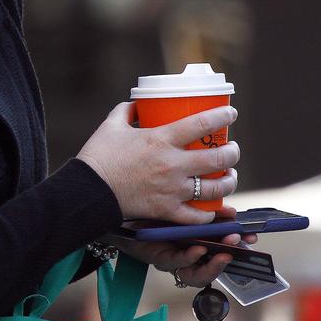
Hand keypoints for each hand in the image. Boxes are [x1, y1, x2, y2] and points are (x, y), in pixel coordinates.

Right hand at [76, 102, 240, 223]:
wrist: (87, 191)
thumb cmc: (98, 156)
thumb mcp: (111, 125)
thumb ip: (126, 111)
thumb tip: (137, 105)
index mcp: (161, 140)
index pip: (202, 123)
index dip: (223, 115)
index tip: (231, 112)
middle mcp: (172, 164)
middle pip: (218, 158)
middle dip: (232, 152)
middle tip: (232, 149)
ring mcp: (172, 190)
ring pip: (215, 188)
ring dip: (228, 182)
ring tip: (229, 177)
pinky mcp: (166, 210)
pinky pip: (197, 216)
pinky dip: (208, 213)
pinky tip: (211, 207)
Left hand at [108, 224, 258, 287]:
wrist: (120, 209)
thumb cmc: (153, 209)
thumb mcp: (183, 208)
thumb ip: (206, 212)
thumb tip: (231, 211)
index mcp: (195, 242)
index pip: (222, 250)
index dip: (239, 247)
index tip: (252, 237)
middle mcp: (185, 255)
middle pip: (213, 267)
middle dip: (230, 259)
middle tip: (239, 244)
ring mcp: (172, 259)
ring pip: (196, 274)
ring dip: (213, 265)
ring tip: (223, 253)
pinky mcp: (157, 257)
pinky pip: (175, 263)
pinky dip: (189, 257)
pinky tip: (197, 248)